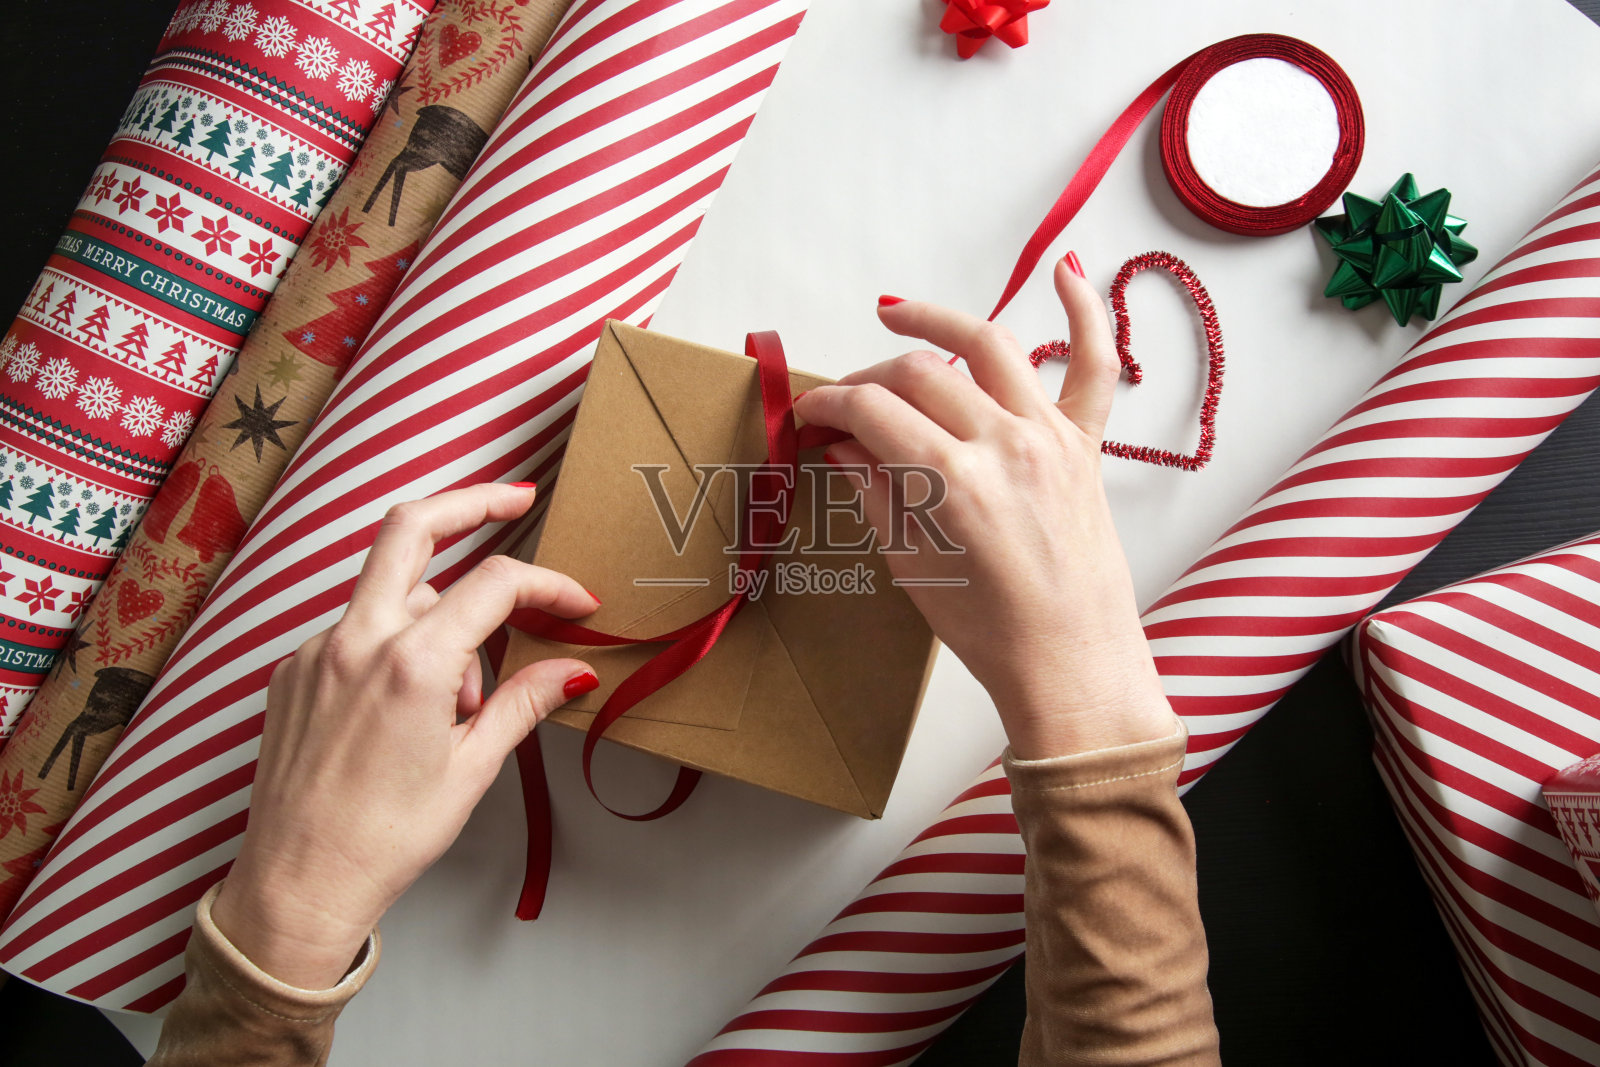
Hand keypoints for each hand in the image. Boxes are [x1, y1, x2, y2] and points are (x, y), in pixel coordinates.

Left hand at [211, 484, 600, 988]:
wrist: (298, 883)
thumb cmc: (388, 836)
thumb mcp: (472, 767)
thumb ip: (523, 701)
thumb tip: (573, 668)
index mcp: (411, 663)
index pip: (496, 585)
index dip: (548, 585)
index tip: (579, 604)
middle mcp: (357, 640)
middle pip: (412, 527)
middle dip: (470, 501)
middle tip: (518, 499)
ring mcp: (316, 651)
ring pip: (388, 590)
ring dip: (436, 610)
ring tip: (460, 698)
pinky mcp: (292, 672)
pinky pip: (356, 631)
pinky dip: (394, 645)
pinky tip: (409, 710)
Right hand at [794, 258, 1176, 759]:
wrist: (1070, 664)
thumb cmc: (988, 631)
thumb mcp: (911, 565)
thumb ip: (876, 491)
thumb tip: (843, 446)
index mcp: (952, 481)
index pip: (871, 411)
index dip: (827, 405)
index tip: (806, 414)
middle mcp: (1003, 444)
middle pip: (919, 375)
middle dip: (866, 379)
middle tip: (841, 404)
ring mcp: (1049, 438)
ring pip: (988, 347)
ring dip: (937, 322)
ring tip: (895, 315)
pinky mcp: (1084, 447)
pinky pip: (1094, 368)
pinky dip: (1086, 314)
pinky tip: (1068, 270)